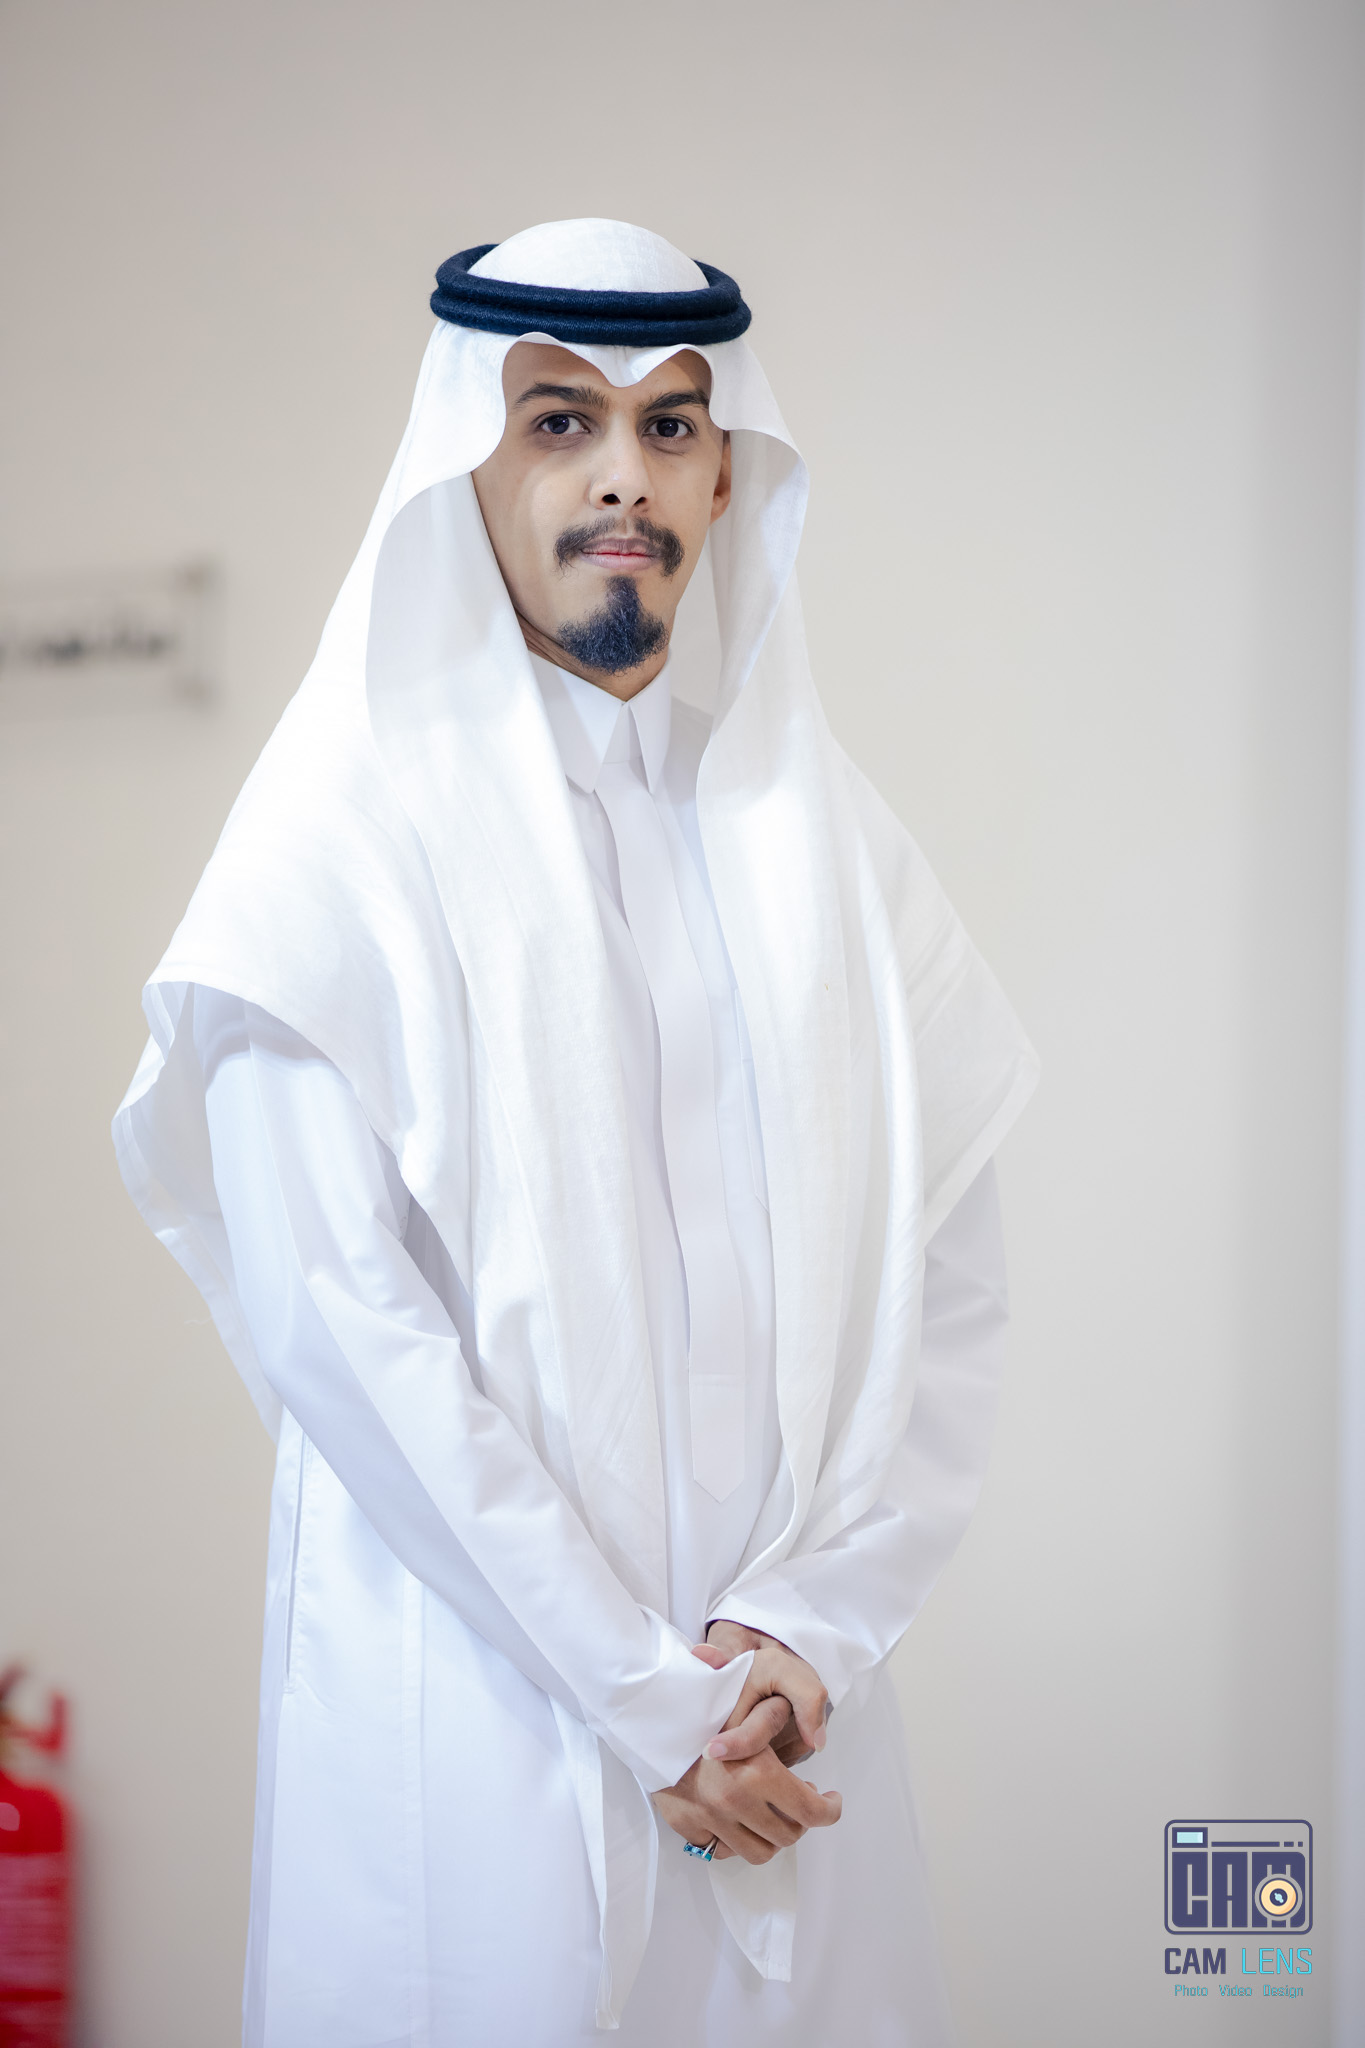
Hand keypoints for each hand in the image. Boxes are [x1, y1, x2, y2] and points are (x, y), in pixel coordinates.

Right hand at [651, 1623, 840, 1864]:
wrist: (652, 1703)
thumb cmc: (715, 1689)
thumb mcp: (770, 1673)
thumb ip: (807, 1700)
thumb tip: (817, 1741)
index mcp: (755, 1770)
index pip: (810, 1811)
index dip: (829, 1809)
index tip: (831, 1800)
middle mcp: (731, 1800)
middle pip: (787, 1836)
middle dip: (801, 1819)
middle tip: (801, 1798)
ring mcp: (706, 1817)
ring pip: (758, 1851)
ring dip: (772, 1834)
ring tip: (773, 1808)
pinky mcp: (686, 1826)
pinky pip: (723, 1850)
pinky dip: (737, 1838)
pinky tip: (741, 1815)